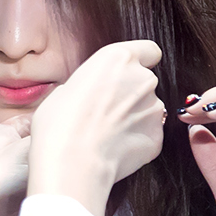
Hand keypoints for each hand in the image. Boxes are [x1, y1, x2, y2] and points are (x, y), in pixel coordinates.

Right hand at [24, 40, 165, 215]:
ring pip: (148, 109)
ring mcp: (154, 109)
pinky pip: (148, 135)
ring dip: (133, 118)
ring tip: (107, 135)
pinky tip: (114, 150)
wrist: (72, 165)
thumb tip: (88, 95)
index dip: (140, 62)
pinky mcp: (157, 136)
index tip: (129, 73)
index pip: (148, 51)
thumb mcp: (62, 92)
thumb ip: (87, 85)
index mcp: (118, 59)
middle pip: (145, 82)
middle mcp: (143, 79)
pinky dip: (136, 141)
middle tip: (105, 112)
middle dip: (131, 94)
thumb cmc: (59, 126)